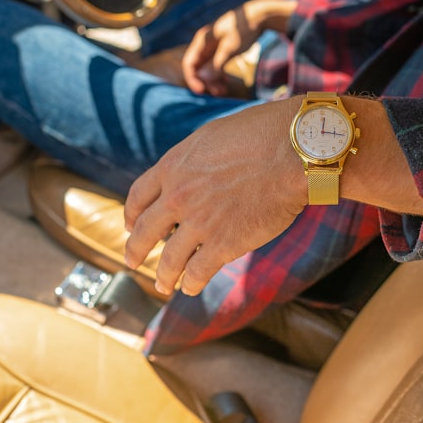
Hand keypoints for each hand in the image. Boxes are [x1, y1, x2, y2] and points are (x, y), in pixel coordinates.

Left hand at [123, 97, 304, 295]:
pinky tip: (191, 288)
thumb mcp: (214, 135)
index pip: (138, 195)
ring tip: (163, 285)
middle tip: (132, 262)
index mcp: (173, 166)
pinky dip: (191, 283)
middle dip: (135, 250)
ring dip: (164, 275)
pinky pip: (198, 272)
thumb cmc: (263, 134)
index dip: (130, 214)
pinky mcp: (224, 244)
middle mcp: (178, 196)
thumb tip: (196, 169)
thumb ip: (196, 158)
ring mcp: (199, 222)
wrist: (292, 153)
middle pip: (144, 231)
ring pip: (168, 259)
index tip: (130, 225)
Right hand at [182, 0, 295, 95]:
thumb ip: (216, 64)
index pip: (189, 63)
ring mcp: (213, 47)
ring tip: (224, 91)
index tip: (201, 91)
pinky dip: (219, 75)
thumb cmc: (243, 29)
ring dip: (213, 81)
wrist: (260, 16)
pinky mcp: (222, 49)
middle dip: (206, 82)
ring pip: (207, 68)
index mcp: (202, 40)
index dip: (192, 78)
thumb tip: (203, 78)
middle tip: (219, 93)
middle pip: (198, 68)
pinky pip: (216, 66)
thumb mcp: (229, 48)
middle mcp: (204, 44)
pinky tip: (227, 82)